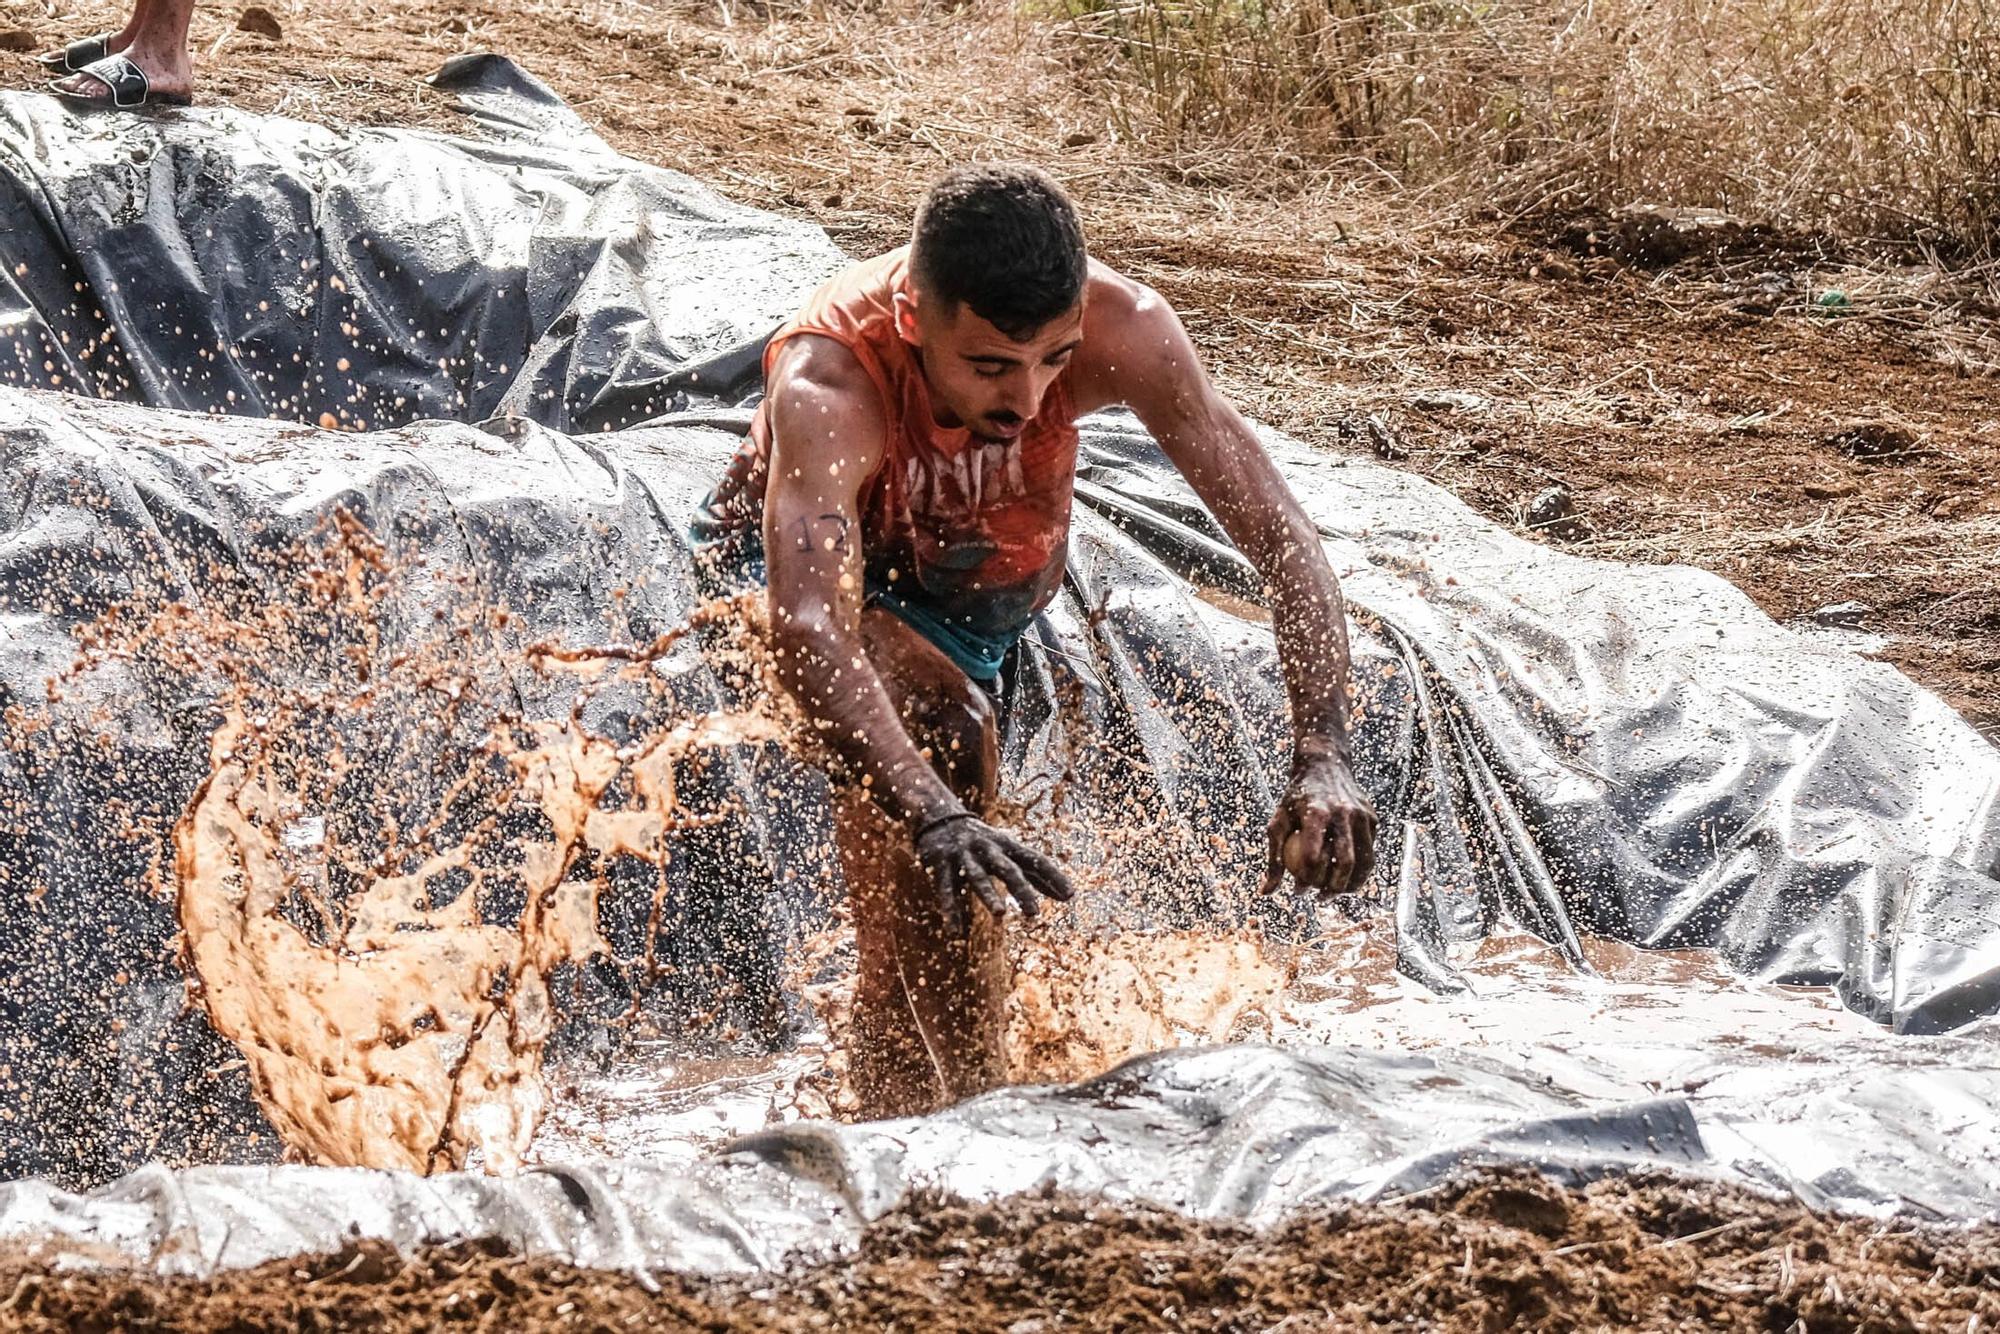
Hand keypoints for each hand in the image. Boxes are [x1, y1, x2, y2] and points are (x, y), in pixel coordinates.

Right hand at [913, 811, 1073, 933]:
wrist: (938, 816)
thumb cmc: (984, 842)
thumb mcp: (1010, 852)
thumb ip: (1036, 873)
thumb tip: (1067, 896)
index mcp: (1008, 846)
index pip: (1035, 860)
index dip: (1052, 876)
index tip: (1070, 895)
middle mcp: (988, 848)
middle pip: (1008, 869)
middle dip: (1021, 889)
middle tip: (1034, 914)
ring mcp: (963, 855)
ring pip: (978, 877)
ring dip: (989, 895)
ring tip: (1001, 913)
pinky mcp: (940, 863)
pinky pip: (946, 889)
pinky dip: (951, 909)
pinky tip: (955, 931)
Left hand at [1261, 744, 1377, 895]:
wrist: (1324, 764)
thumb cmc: (1295, 798)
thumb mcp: (1278, 822)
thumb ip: (1273, 857)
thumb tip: (1266, 892)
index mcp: (1316, 812)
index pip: (1314, 856)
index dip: (1306, 880)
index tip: (1298, 890)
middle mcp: (1343, 812)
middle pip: (1344, 862)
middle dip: (1332, 889)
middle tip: (1319, 898)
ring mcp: (1362, 815)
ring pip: (1364, 861)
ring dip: (1351, 884)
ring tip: (1335, 893)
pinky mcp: (1372, 818)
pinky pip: (1369, 851)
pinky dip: (1360, 870)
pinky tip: (1346, 880)